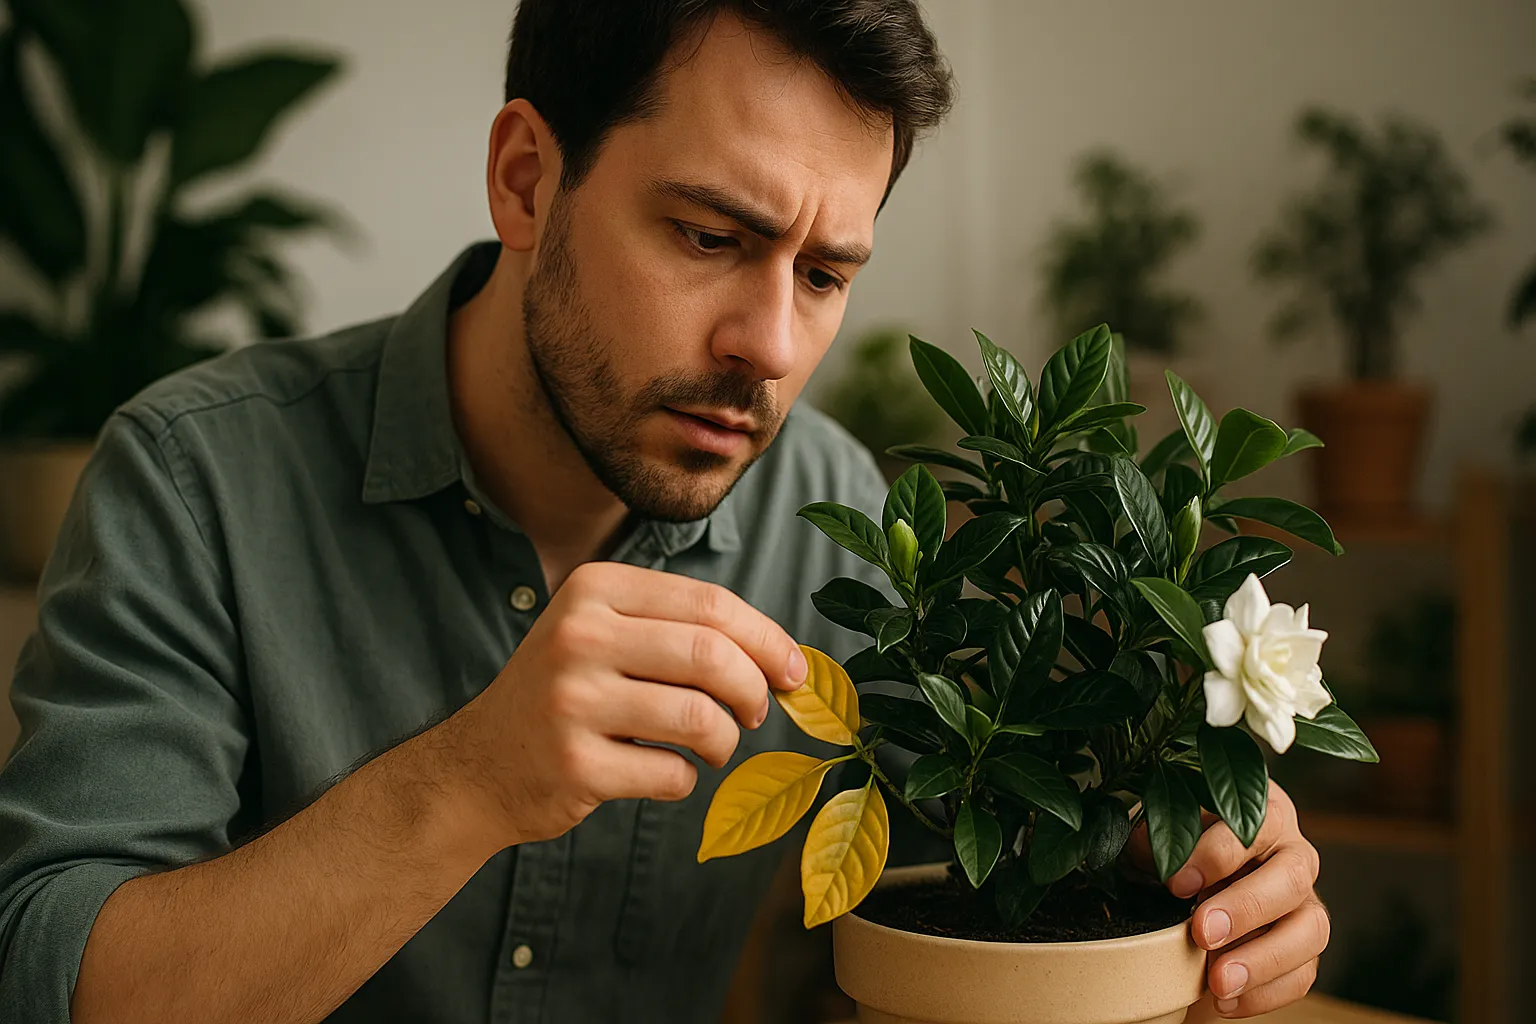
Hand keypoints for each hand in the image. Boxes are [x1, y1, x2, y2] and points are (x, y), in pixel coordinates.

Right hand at [429, 561, 807, 852]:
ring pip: (699, 717)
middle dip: (755, 690)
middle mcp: (578, 637)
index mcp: (594, 590)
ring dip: (725, 742)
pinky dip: (686, 780)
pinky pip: (671, 775)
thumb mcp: (605, 634)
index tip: (794, 671)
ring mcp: (571, 702)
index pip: (709, 604)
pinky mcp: (574, 765)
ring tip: (714, 747)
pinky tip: (664, 773)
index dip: (767, 639)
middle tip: (757, 712)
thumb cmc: (568, 695)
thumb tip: (785, 657)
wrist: (479, 766)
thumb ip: (681, 629)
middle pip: (711, 656)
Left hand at [1166, 782, 1328, 1019]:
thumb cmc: (1171, 854)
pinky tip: (1224, 1001)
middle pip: (1291, 877)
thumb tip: (1151, 851)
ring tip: (1217, 982)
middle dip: (1246, 908)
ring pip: (1311, 930)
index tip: (1177, 883)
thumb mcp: (1156, 839)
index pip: (1256, 824)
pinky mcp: (1304, 950)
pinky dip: (1265, 993)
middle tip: (1202, 932)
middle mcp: (1292, 854)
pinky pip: (1303, 975)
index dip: (1219, 853)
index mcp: (1259, 814)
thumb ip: (1155, 842)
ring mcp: (1305, 904)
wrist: (1180, 896)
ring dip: (1264, 959)